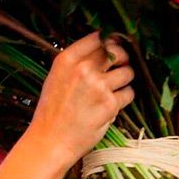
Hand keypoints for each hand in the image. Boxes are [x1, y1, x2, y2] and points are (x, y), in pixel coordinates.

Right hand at [27, 31, 133, 167]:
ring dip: (125, 80)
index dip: (109, 42)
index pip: (98, 38)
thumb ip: (77, 61)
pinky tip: (112, 105)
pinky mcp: (110, 104)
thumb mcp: (56, 77)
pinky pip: (128, 93)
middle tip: (119, 67)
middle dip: (122, 58)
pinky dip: (124, 99)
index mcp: (67, 59)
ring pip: (127, 72)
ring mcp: (98, 86)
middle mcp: (83, 69)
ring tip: (115, 89)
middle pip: (116, 51)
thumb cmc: (53, 111)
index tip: (112, 48)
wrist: (50, 141)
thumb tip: (103, 46)